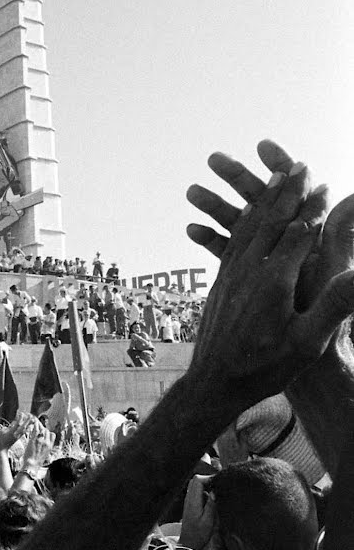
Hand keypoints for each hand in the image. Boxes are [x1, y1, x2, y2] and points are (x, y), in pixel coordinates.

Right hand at [0, 412, 30, 453]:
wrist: (2, 449)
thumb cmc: (0, 440)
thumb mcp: (2, 432)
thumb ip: (8, 427)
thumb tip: (13, 425)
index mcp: (12, 433)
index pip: (17, 425)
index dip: (20, 419)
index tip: (22, 413)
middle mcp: (16, 434)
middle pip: (23, 427)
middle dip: (27, 421)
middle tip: (31, 416)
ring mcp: (17, 436)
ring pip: (24, 430)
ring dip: (29, 425)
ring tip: (33, 420)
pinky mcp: (18, 438)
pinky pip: (23, 432)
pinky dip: (26, 428)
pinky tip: (29, 426)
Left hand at [20, 424, 54, 476]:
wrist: (32, 465)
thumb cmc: (36, 462)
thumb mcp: (44, 455)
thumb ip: (45, 448)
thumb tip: (43, 445)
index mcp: (50, 446)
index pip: (52, 435)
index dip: (48, 433)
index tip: (44, 432)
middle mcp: (47, 442)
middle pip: (46, 431)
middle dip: (42, 429)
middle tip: (38, 428)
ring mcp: (41, 440)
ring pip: (42, 429)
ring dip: (39, 426)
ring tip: (35, 423)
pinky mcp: (34, 439)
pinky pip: (36, 429)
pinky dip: (35, 425)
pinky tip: (34, 422)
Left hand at [179, 475, 216, 549]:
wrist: (189, 543)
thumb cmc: (199, 534)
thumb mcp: (208, 521)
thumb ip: (211, 505)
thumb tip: (215, 491)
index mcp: (193, 501)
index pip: (198, 480)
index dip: (209, 478)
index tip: (220, 482)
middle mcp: (189, 498)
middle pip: (196, 480)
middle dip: (208, 480)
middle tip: (220, 486)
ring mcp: (189, 501)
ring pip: (196, 485)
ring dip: (207, 485)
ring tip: (218, 492)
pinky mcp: (191, 504)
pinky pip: (197, 492)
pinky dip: (205, 491)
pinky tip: (213, 499)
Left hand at [185, 144, 353, 411]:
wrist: (214, 384)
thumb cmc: (265, 368)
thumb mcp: (308, 342)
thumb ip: (335, 305)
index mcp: (275, 280)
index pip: (300, 232)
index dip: (314, 208)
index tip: (328, 185)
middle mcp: (250, 269)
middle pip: (271, 219)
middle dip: (287, 191)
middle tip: (299, 166)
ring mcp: (231, 275)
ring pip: (248, 226)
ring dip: (263, 200)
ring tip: (273, 179)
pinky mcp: (219, 283)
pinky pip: (232, 241)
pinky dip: (244, 222)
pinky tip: (247, 217)